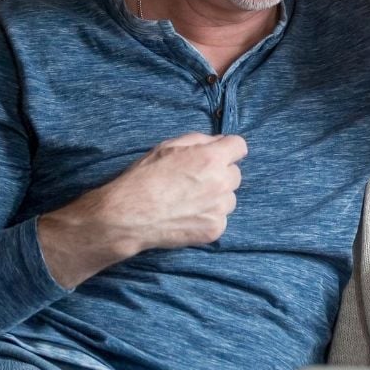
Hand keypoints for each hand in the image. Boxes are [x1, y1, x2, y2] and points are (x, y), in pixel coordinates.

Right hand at [39, 132, 245, 287]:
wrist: (129, 216)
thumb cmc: (144, 177)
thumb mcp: (167, 147)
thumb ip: (199, 141)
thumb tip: (218, 142)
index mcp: (212, 158)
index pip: (239, 146)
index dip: (227, 150)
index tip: (218, 155)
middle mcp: (222, 182)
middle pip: (234, 174)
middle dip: (219, 174)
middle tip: (195, 181)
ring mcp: (220, 208)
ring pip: (229, 198)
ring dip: (216, 197)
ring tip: (188, 200)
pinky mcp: (215, 229)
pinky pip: (220, 218)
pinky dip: (208, 217)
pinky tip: (187, 216)